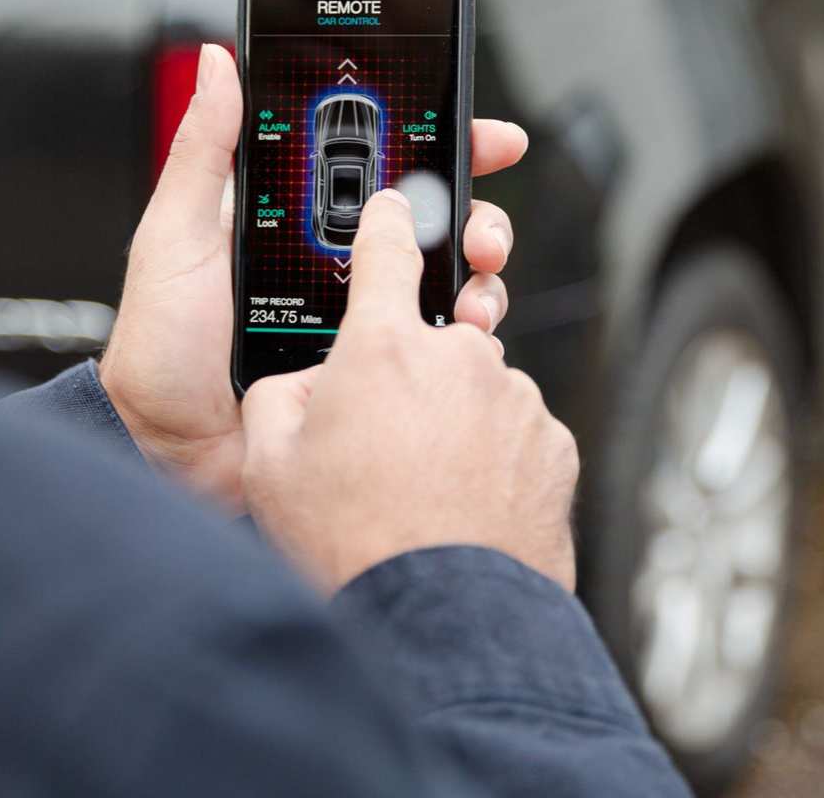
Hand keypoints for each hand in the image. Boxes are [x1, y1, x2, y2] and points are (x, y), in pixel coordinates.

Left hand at [99, 43, 528, 511]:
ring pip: (444, 280)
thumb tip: (216, 63)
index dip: (437, 144)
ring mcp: (358, 321)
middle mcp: (336, 266)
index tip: (481, 131)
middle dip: (475, 213)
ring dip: (477, 272)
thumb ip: (204, 150)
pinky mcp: (371, 373)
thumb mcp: (176, 235)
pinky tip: (464, 331)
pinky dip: (464, 333)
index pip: (378, 168)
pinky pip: (434, 345)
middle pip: (430, 222)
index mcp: (295, 222)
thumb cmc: (158, 349)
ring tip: (474, 283)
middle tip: (483, 227)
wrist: (164, 452)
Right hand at [242, 190, 578, 594]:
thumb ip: (280, 396)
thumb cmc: (354, 544)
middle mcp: (458, 359)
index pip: (388, 249)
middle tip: (381, 437)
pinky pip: (516, 431)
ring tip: (422, 484)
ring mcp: (514, 401)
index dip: (387, 220)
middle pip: (431, 338)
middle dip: (408, 374)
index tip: (396, 205)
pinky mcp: (554, 444)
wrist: (438, 619)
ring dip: (453, 417)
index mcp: (384, 347)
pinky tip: (463, 500)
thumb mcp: (270, 463)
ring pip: (476, 388)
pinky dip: (494, 454)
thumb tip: (303, 384)